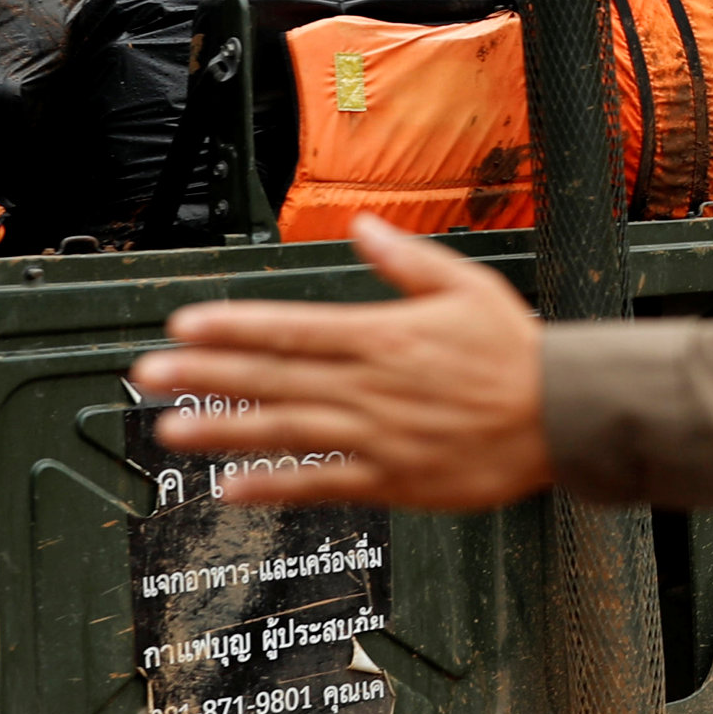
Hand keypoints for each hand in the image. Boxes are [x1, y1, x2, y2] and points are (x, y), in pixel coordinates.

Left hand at [129, 216, 549, 510]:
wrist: (563, 416)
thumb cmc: (517, 351)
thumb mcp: (466, 286)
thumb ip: (406, 260)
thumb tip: (361, 227)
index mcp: (384, 335)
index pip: (292, 327)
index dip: (234, 328)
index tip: (185, 325)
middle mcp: (371, 386)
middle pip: (273, 377)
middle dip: (205, 375)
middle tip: (149, 375)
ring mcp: (377, 436)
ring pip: (286, 430)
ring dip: (223, 430)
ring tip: (170, 429)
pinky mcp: (391, 479)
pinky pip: (322, 483)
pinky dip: (275, 485)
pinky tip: (232, 485)